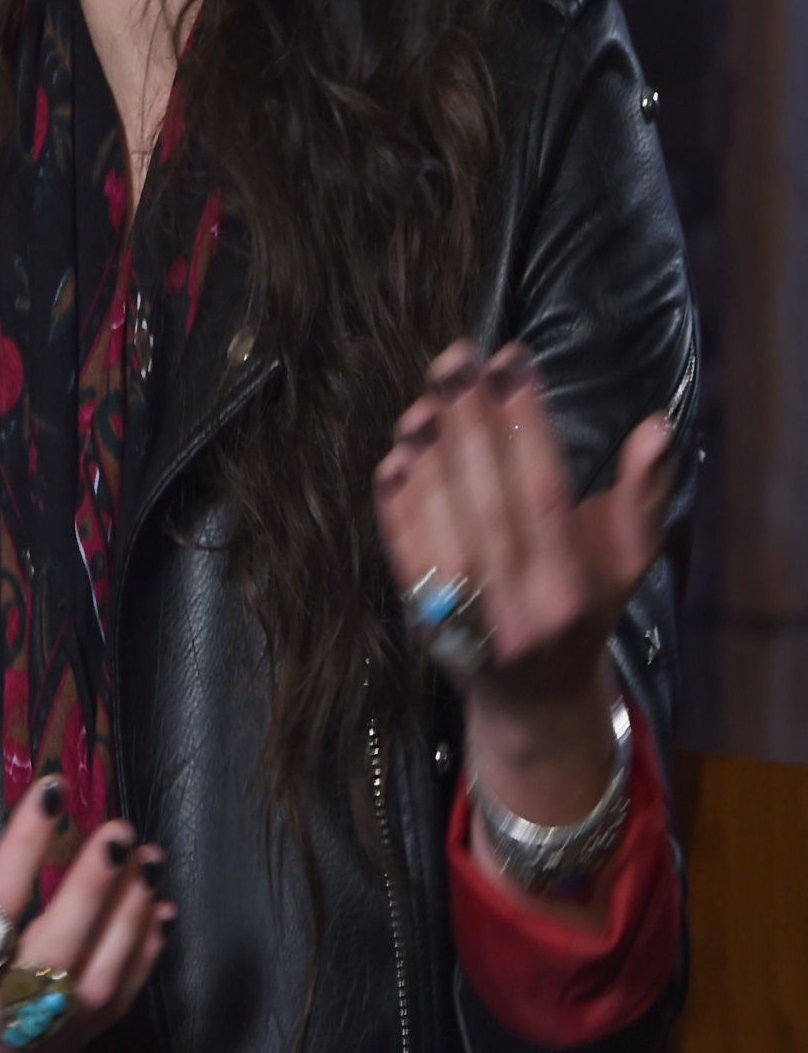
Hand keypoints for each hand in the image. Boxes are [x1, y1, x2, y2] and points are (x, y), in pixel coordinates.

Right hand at [0, 717, 173, 1052]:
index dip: (26, 841)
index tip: (55, 787)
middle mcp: (1, 996)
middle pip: (54, 943)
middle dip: (92, 887)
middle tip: (120, 830)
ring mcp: (47, 1023)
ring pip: (98, 973)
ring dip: (130, 915)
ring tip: (148, 858)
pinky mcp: (82, 1038)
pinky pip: (123, 995)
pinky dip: (147, 952)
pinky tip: (158, 904)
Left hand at [374, 340, 672, 853]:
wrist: (532, 695)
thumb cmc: (585, 608)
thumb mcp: (627, 559)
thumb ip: (642, 493)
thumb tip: (656, 429)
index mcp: (570, 587)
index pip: (542, 490)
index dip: (524, 422)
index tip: (512, 362)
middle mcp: (515, 605)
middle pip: (483, 497)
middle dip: (468, 419)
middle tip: (457, 357)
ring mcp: (463, 614)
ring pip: (437, 518)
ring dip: (427, 450)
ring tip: (427, 395)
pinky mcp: (420, 614)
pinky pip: (401, 546)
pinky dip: (396, 496)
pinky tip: (399, 448)